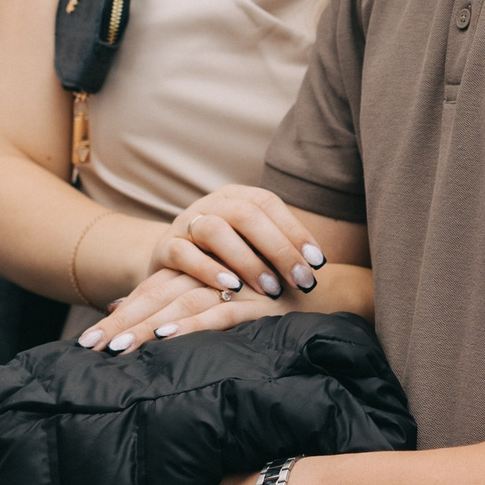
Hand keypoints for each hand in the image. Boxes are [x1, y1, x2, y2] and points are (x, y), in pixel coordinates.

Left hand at [77, 266, 291, 352]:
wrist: (329, 292)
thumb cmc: (269, 300)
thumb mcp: (220, 301)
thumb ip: (174, 304)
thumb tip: (120, 311)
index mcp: (197, 274)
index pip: (149, 294)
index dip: (118, 317)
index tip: (86, 344)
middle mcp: (210, 275)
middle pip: (156, 297)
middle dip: (122, 325)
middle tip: (89, 348)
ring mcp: (234, 286)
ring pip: (180, 303)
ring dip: (148, 326)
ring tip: (119, 348)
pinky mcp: (257, 302)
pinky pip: (218, 312)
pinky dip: (191, 325)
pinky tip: (166, 337)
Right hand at [151, 186, 325, 299]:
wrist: (170, 266)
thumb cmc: (224, 260)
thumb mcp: (251, 247)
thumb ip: (276, 251)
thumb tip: (317, 269)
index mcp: (235, 197)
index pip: (268, 204)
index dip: (295, 231)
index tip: (318, 263)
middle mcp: (210, 205)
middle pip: (245, 214)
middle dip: (278, 248)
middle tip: (301, 281)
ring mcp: (185, 224)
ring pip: (214, 230)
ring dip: (247, 260)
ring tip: (270, 288)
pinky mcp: (165, 249)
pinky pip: (185, 253)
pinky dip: (209, 270)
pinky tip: (232, 286)